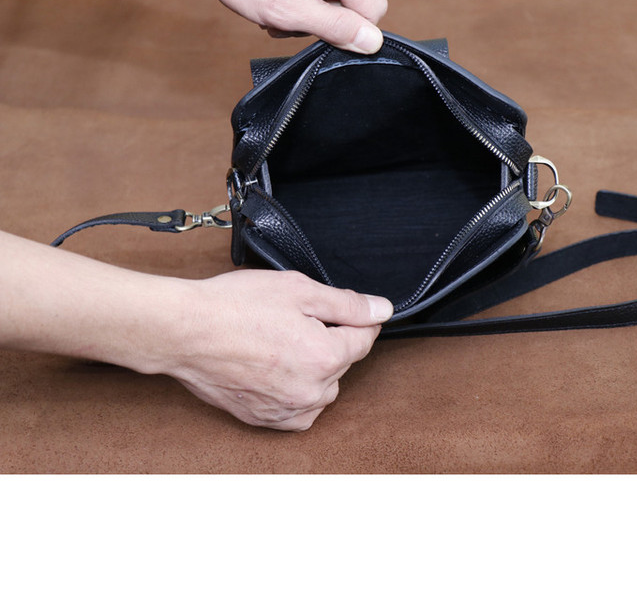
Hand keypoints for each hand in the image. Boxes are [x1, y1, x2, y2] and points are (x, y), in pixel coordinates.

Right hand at [163, 270, 392, 430]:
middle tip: (298, 320)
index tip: (344, 311)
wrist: (184, 331)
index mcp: (325, 356)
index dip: (357, 319)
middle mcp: (311, 390)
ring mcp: (287, 409)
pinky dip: (298, 394)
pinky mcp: (264, 419)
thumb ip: (347, 303)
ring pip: (324, 389)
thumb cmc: (234, 306)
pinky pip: (300, 411)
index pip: (365, 338)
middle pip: (343, 363)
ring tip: (285, 343)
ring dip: (316, 369)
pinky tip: (279, 371)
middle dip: (331, 340)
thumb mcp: (298, 289)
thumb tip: (381, 309)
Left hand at [196, 0, 387, 53]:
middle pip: (355, 5)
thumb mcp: (286, 10)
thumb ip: (333, 26)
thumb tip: (371, 41)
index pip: (374, 11)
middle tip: (290, 19)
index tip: (317, 31)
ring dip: (309, 12)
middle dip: (325, 21)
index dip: (349, 31)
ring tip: (278, 6)